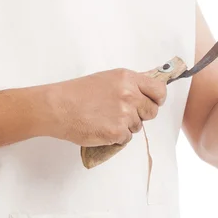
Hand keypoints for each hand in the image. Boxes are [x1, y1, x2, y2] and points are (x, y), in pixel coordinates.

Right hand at [44, 68, 166, 146]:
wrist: (58, 106)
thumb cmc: (78, 92)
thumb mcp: (107, 78)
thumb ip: (129, 84)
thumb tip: (147, 90)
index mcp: (127, 78)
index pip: (159, 89)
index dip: (157, 98)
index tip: (152, 102)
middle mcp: (129, 94)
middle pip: (152, 111)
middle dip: (140, 114)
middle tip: (122, 113)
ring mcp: (124, 114)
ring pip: (137, 126)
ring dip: (125, 126)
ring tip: (104, 118)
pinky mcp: (117, 132)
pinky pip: (126, 139)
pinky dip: (115, 137)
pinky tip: (101, 127)